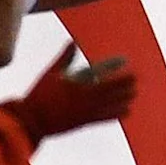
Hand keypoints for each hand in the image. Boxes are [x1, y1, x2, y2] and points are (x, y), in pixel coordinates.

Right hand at [3, 45, 134, 138]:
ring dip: (124, 99)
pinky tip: (126, 112)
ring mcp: (87, 112)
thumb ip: (65, 58)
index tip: (126, 61)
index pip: (102, 74)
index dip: (115, 68)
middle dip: (124, 85)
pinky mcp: (83, 122)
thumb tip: (73, 41)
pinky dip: (116, 114)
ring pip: (111, 105)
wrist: (30, 122)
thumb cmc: (39, 96)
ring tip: (134, 95)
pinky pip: (105, 118)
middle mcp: (87, 100)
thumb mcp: (51, 74)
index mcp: (80, 86)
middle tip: (135, 80)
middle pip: (111, 91)